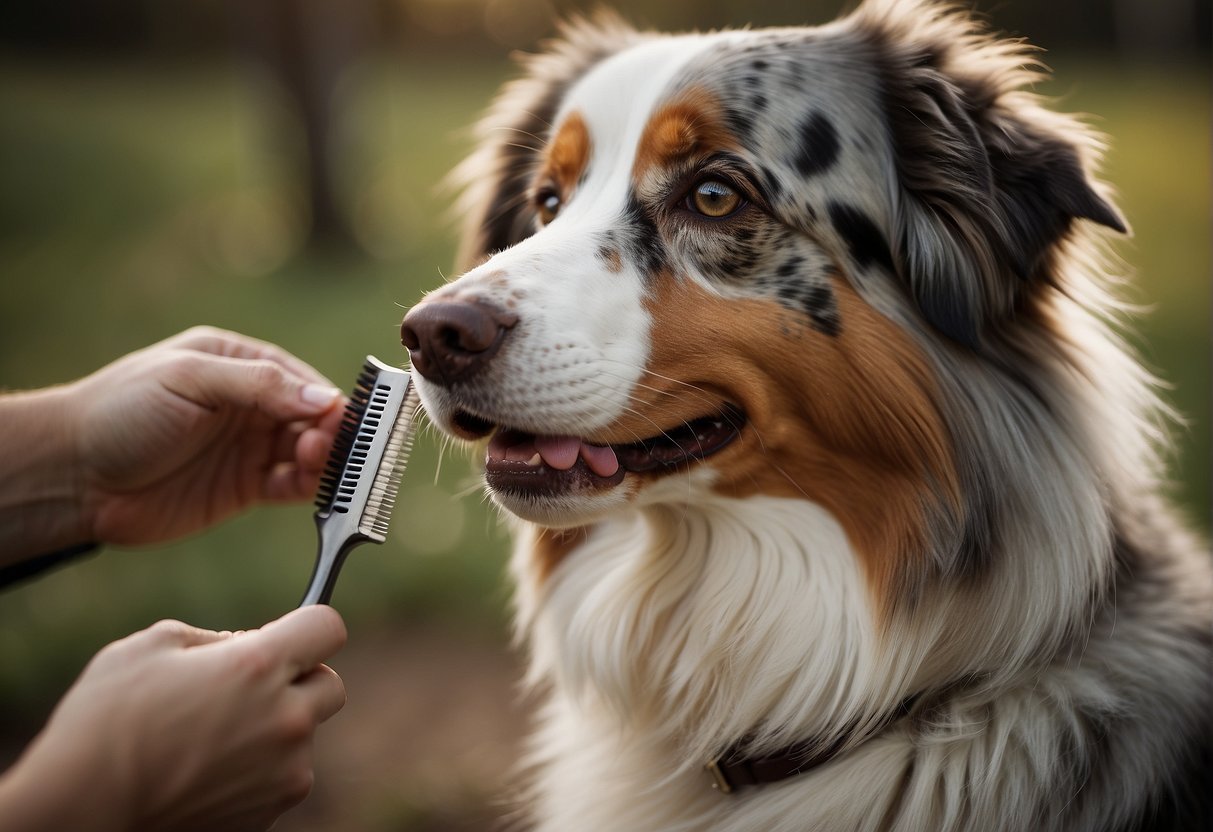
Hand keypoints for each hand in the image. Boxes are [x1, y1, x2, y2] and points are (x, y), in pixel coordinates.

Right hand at [0, 606, 347, 831]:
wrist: (79, 813)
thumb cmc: (104, 724)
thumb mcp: (150, 647)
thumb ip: (214, 639)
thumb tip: (245, 645)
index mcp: (258, 668)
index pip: (328, 627)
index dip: (307, 626)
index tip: (287, 635)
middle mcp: (285, 720)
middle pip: (330, 685)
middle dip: (299, 681)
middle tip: (249, 688)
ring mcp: (283, 773)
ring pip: (303, 737)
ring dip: (275, 730)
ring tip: (209, 739)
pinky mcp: (270, 814)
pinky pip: (281, 778)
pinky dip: (257, 771)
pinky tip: (205, 771)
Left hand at [68, 326, 344, 545]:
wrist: (74, 475)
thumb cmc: (123, 411)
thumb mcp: (191, 380)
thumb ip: (258, 385)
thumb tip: (324, 397)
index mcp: (237, 363)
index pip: (298, 377)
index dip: (325, 397)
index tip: (344, 417)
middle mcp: (249, 404)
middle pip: (310, 416)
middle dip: (328, 431)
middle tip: (327, 446)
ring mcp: (248, 447)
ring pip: (307, 452)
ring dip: (322, 460)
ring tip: (314, 464)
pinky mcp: (244, 487)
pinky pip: (291, 486)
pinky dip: (310, 488)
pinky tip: (315, 490)